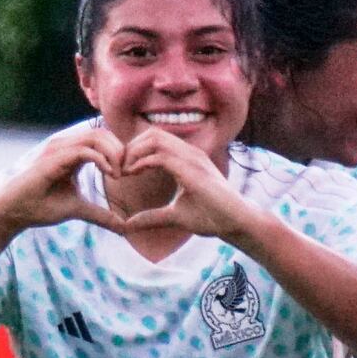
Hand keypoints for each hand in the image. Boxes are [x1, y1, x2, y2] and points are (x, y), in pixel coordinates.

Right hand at [0, 128, 128, 235]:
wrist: (15, 212)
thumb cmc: (42, 207)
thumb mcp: (79, 209)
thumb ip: (101, 215)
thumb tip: (123, 228)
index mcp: (73, 153)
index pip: (103, 139)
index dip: (120, 153)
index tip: (129, 173)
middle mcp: (66, 146)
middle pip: (103, 133)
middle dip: (120, 150)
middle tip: (128, 172)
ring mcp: (59, 149)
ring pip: (96, 137)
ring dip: (113, 153)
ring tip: (119, 174)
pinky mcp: (54, 158)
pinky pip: (84, 150)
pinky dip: (101, 160)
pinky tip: (109, 174)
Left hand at [119, 128, 255, 240]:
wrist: (236, 223)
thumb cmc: (212, 217)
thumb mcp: (174, 216)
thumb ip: (152, 217)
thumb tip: (128, 224)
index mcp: (187, 158)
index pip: (156, 139)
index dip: (135, 150)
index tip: (124, 170)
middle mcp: (189, 153)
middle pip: (152, 133)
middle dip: (131, 147)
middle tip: (120, 168)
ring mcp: (192, 158)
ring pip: (154, 139)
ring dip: (133, 152)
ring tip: (124, 171)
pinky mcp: (192, 170)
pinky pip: (159, 156)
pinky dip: (141, 162)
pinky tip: (132, 174)